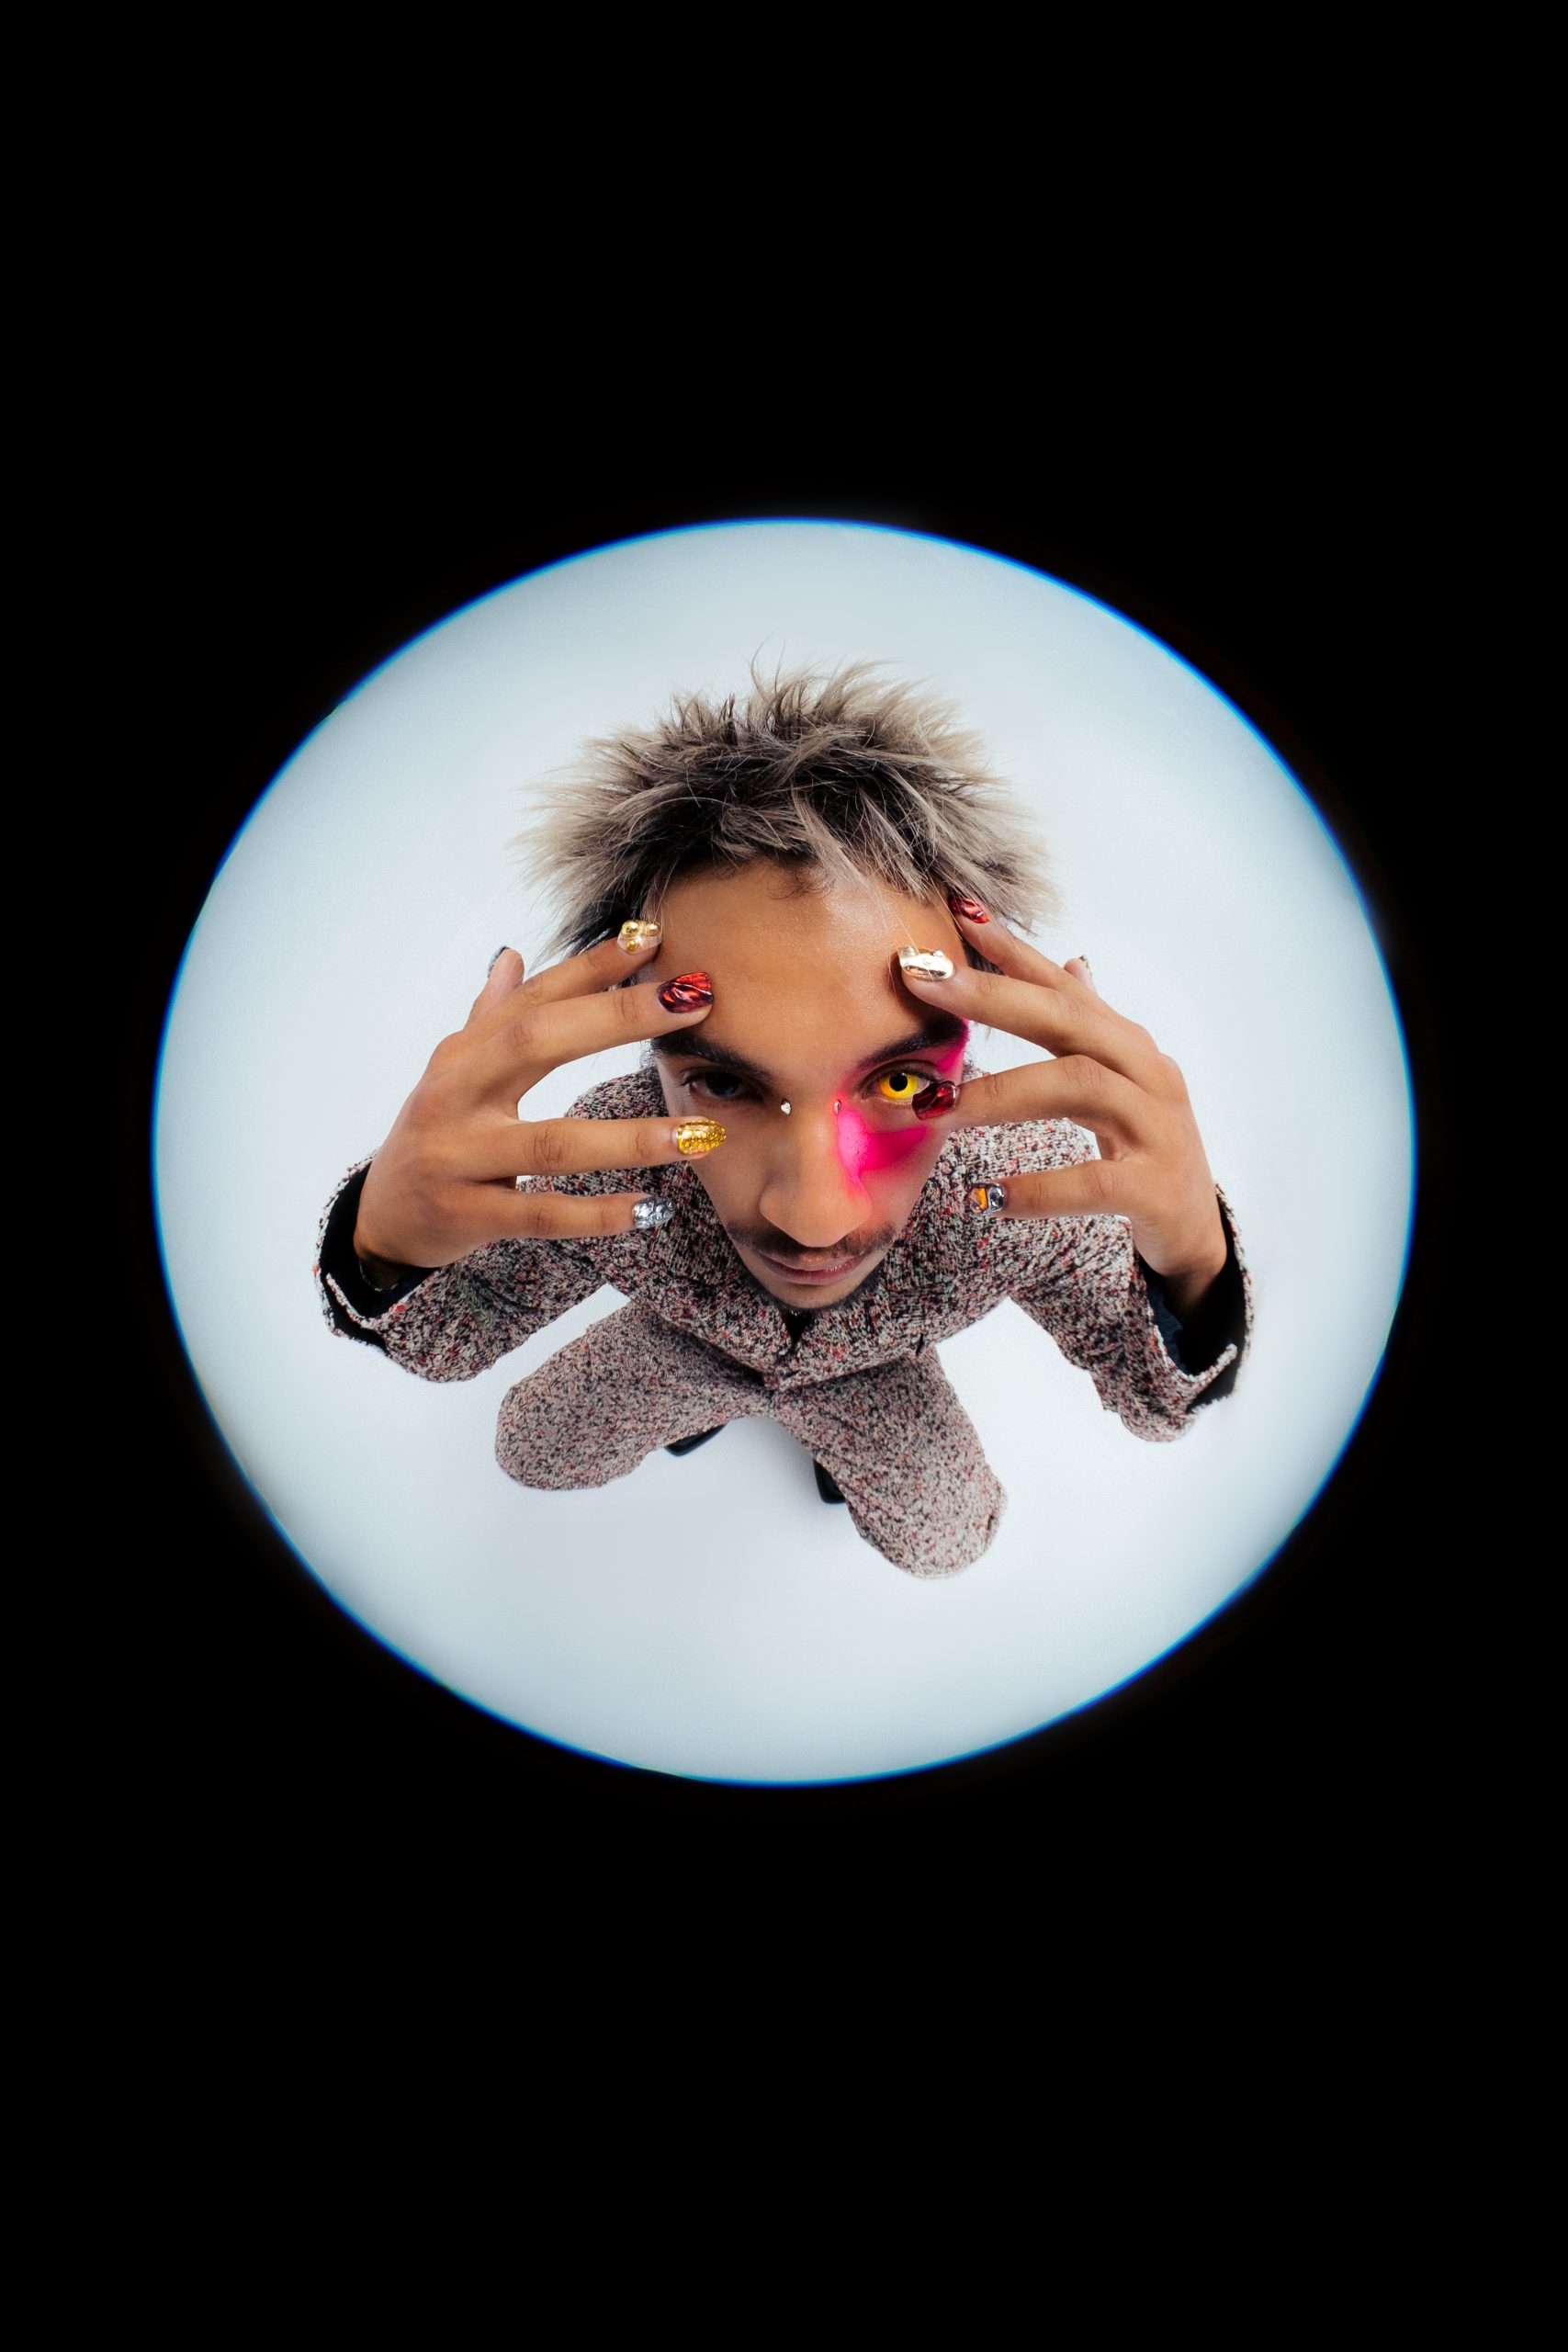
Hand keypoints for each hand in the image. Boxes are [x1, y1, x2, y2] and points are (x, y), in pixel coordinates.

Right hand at [353, 927, 722, 1277]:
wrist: (382, 1219)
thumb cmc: (436, 1135)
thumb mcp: (453, 1073)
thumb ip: (489, 1018)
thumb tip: (512, 953)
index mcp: (463, 1056)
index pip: (532, 999)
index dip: (590, 967)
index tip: (653, 937)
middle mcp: (455, 1096)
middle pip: (538, 1043)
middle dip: (618, 1017)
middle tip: (694, 1001)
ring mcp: (458, 1157)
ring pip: (553, 1144)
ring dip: (632, 1139)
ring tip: (701, 1134)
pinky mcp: (468, 1215)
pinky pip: (543, 1214)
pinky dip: (598, 1214)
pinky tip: (651, 1208)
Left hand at [898, 912, 1228, 1318]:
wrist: (1195, 1234)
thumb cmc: (1146, 1149)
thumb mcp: (1119, 1081)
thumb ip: (1092, 1025)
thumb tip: (1073, 962)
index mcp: (1127, 1046)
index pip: (1064, 986)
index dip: (1013, 949)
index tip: (958, 914)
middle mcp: (1147, 1074)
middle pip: (1069, 1020)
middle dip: (994, 996)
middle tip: (925, 982)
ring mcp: (1157, 1128)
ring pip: (1079, 1086)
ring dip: (1002, 1093)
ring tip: (938, 1109)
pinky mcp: (1157, 1187)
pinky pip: (1095, 1181)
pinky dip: (1041, 1188)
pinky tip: (991, 1198)